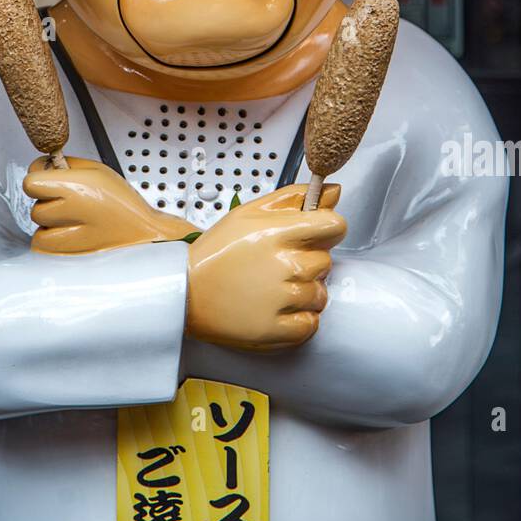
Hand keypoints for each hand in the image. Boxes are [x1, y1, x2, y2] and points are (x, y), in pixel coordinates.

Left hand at [23, 156, 197, 253]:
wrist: (142, 232)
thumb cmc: (122, 202)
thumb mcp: (97, 170)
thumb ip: (67, 165)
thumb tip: (42, 166)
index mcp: (75, 188)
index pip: (30, 183)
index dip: (39, 179)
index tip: (49, 179)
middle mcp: (69, 213)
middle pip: (34, 206)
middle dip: (48, 202)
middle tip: (69, 202)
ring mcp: (68, 237)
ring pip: (38, 227)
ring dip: (49, 223)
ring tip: (72, 219)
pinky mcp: (67, 255)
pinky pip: (42, 245)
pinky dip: (51, 239)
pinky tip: (70, 233)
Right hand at [186, 184, 345, 351]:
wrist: (185, 292)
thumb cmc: (216, 252)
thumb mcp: (249, 213)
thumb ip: (293, 198)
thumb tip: (332, 190)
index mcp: (277, 233)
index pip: (334, 226)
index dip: (328, 228)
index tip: (316, 233)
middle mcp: (283, 265)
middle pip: (326, 261)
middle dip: (309, 261)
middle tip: (280, 263)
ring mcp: (281, 300)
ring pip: (320, 294)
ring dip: (304, 292)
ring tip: (275, 287)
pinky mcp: (277, 330)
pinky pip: (311, 324)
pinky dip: (300, 319)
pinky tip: (278, 308)